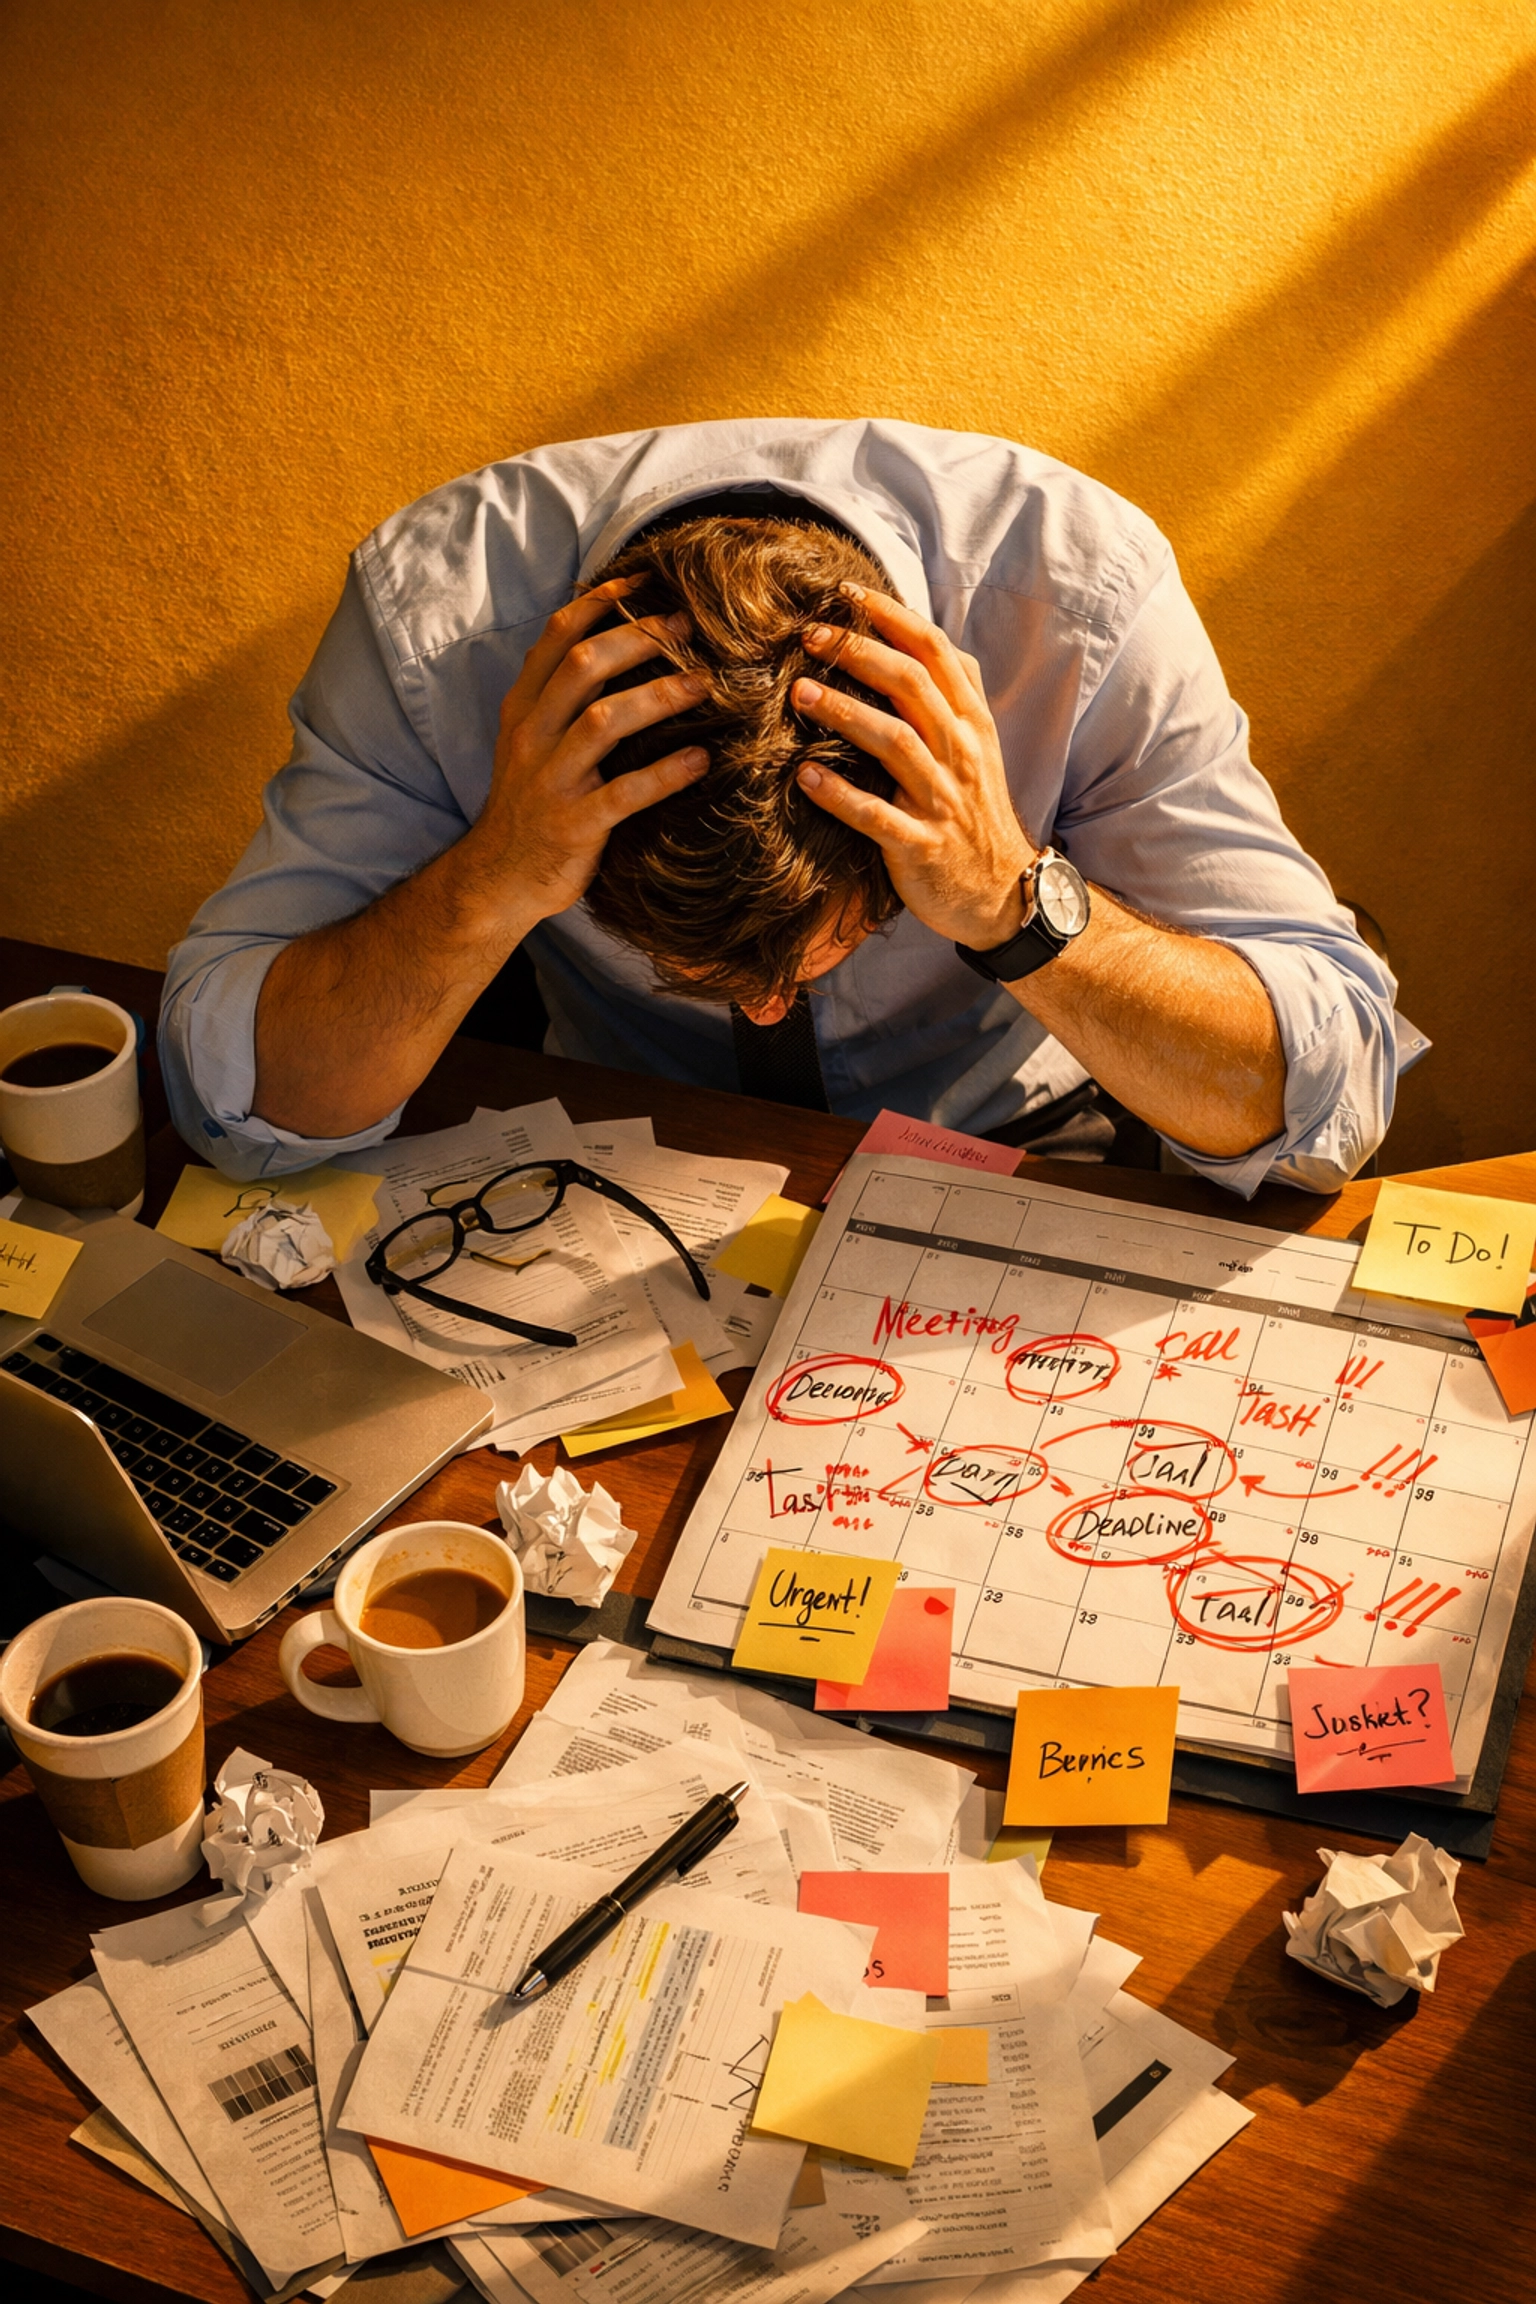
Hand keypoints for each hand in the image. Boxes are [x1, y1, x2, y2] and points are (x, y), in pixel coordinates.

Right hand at [467, 579, 709, 927]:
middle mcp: (532, 735)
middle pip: (585, 666)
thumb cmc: (531, 803)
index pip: (558, 637)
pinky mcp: (574, 824)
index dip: (602, 603)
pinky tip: (701, 760)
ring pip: (604, 721)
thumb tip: (616, 644)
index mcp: (523, 708)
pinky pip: (625, 793)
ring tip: (706, 684)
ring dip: (660, 696)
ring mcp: (551, 780)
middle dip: (641, 639)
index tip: (645, 581)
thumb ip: (560, 696)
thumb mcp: (530, 741)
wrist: (498, 878)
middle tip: (689, 627)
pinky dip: (666, 774)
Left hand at [792, 587, 1035, 949]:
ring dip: (844, 713)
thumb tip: (916, 636)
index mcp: (971, 722)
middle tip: (810, 635)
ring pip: (896, 742)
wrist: (1003, 892)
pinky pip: (877, 816)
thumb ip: (951, 694)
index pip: (935, 651)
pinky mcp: (922, 845)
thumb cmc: (975, 812)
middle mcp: (960, 752)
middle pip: (913, 685)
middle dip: (860, 653)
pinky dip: (839, 796)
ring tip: (798, 692)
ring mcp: (942, 800)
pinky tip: (803, 778)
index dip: (891, 617)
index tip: (846, 592)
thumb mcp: (977, 746)